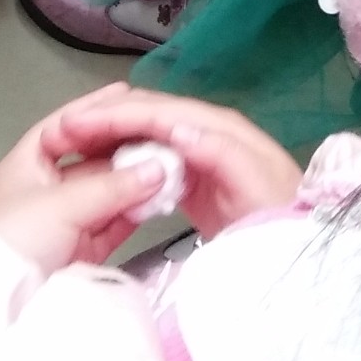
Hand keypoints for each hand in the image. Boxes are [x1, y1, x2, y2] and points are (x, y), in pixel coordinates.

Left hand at [0, 113, 177, 272]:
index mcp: (27, 165)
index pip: (64, 126)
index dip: (93, 109)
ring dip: (135, 183)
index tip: (127, 94)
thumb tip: (160, 167)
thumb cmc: (16, 237)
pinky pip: (112, 224)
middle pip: (92, 160)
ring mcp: (64, 221)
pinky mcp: (79, 251)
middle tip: (163, 136)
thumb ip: (113, 186)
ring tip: (170, 167)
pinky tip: (158, 200)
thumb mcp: (60, 204)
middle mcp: (45, 188)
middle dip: (125, 150)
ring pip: (107, 193)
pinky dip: (134, 213)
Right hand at [36, 83, 303, 237]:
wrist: (297, 249)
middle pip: (152, 114)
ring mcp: (202, 154)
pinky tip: (103, 165)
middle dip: (108, 118)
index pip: (163, 111)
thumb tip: (177, 126)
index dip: (119, 114)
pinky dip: (127, 156)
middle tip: (62, 131)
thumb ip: (222, 154)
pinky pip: (155, 156)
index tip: (76, 123)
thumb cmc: (278, 217)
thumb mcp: (256, 186)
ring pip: (149, 132)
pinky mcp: (196, 177)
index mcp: (223, 130)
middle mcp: (211, 132)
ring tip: (73, 143)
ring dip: (112, 134)